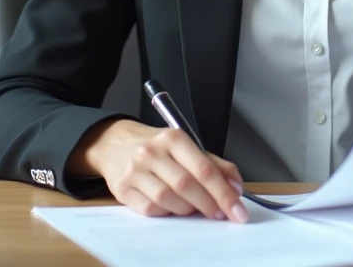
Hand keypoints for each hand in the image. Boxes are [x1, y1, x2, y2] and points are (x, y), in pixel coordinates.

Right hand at [78, 119, 248, 221]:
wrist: (115, 143)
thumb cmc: (156, 147)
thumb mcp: (185, 146)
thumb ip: (214, 164)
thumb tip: (236, 186)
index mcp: (173, 138)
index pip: (204, 169)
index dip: (223, 193)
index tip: (237, 208)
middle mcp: (152, 152)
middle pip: (187, 186)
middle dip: (209, 204)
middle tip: (221, 214)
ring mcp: (135, 171)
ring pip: (169, 200)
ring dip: (188, 210)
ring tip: (194, 207)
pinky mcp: (122, 189)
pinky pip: (151, 209)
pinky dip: (167, 212)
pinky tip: (171, 206)